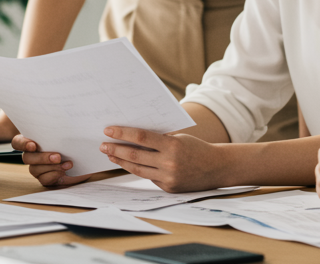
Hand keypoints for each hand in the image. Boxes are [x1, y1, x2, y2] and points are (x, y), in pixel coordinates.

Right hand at [13, 134, 92, 186]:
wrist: (80, 159)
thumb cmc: (71, 143)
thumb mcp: (66, 134)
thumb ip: (59, 131)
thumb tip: (62, 123)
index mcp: (31, 140)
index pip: (18, 142)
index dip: (22, 144)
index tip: (33, 145)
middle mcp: (31, 155)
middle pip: (27, 158)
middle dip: (42, 158)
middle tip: (57, 157)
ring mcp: (36, 168)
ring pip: (34, 169)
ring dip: (51, 167)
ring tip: (67, 164)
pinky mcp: (45, 178)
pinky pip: (43, 179)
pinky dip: (54, 175)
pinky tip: (64, 171)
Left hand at [99, 126, 226, 192]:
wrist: (217, 167)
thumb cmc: (196, 148)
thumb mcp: (178, 138)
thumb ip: (158, 139)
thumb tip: (132, 136)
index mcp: (172, 146)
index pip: (141, 137)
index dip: (122, 133)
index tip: (108, 130)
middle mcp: (169, 163)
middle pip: (135, 155)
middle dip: (115, 149)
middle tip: (102, 145)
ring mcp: (168, 178)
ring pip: (138, 169)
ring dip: (121, 161)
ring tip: (110, 155)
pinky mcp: (168, 188)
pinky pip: (149, 178)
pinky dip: (138, 169)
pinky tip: (128, 164)